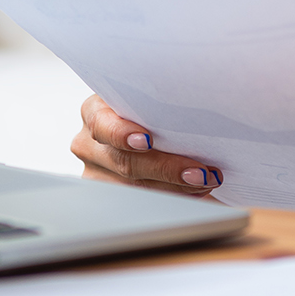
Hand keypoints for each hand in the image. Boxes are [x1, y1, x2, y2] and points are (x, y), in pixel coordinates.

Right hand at [71, 94, 222, 195]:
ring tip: (205, 181)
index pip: (101, 124)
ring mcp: (96, 172)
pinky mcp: (110, 193)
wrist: (149, 124)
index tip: (147, 141)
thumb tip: (192, 100)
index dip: (122, 134)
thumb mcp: (147, 96)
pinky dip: (173, 195)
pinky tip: (195, 191)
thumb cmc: (150, 108)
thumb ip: (158, 100)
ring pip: (135, 187)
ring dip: (176, 186)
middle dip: (167, 169)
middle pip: (124, 162)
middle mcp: (89, 143)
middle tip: (199, 173)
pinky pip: (141, 200)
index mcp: (94, 111)